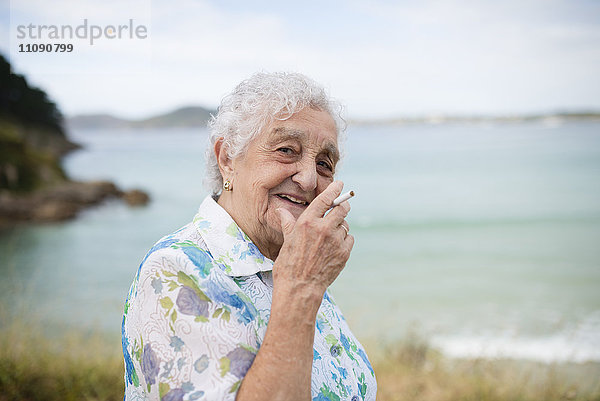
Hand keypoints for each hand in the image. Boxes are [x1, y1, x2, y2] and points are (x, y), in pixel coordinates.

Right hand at [274, 181, 353, 296]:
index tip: (340, 185)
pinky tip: (334, 247)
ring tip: (329, 237)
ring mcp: (335, 241)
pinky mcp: (343, 253)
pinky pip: (349, 239)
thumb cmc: (288, 265)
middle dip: (342, 206)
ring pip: (345, 226)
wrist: (299, 288)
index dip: (334, 190)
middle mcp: (323, 229)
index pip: (325, 199)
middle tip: (340, 207)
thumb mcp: (286, 240)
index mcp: (307, 222)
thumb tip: (281, 210)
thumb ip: (288, 222)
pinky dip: (344, 240)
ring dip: (340, 227)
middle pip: (342, 209)